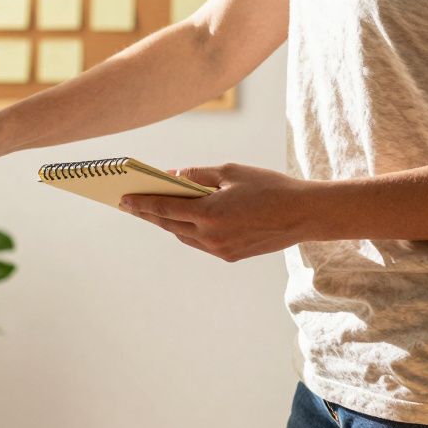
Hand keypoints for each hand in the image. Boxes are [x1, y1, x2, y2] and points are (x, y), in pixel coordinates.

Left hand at [120, 164, 316, 261]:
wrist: (304, 215)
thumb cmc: (269, 187)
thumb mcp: (231, 172)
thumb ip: (198, 175)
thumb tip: (172, 177)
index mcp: (209, 213)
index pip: (164, 208)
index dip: (141, 203)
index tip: (123, 198)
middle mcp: (211, 236)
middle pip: (169, 225)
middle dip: (148, 214)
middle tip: (130, 204)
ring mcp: (220, 249)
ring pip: (183, 236)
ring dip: (168, 223)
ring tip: (153, 211)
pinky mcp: (231, 255)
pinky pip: (201, 242)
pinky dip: (188, 230)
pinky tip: (183, 219)